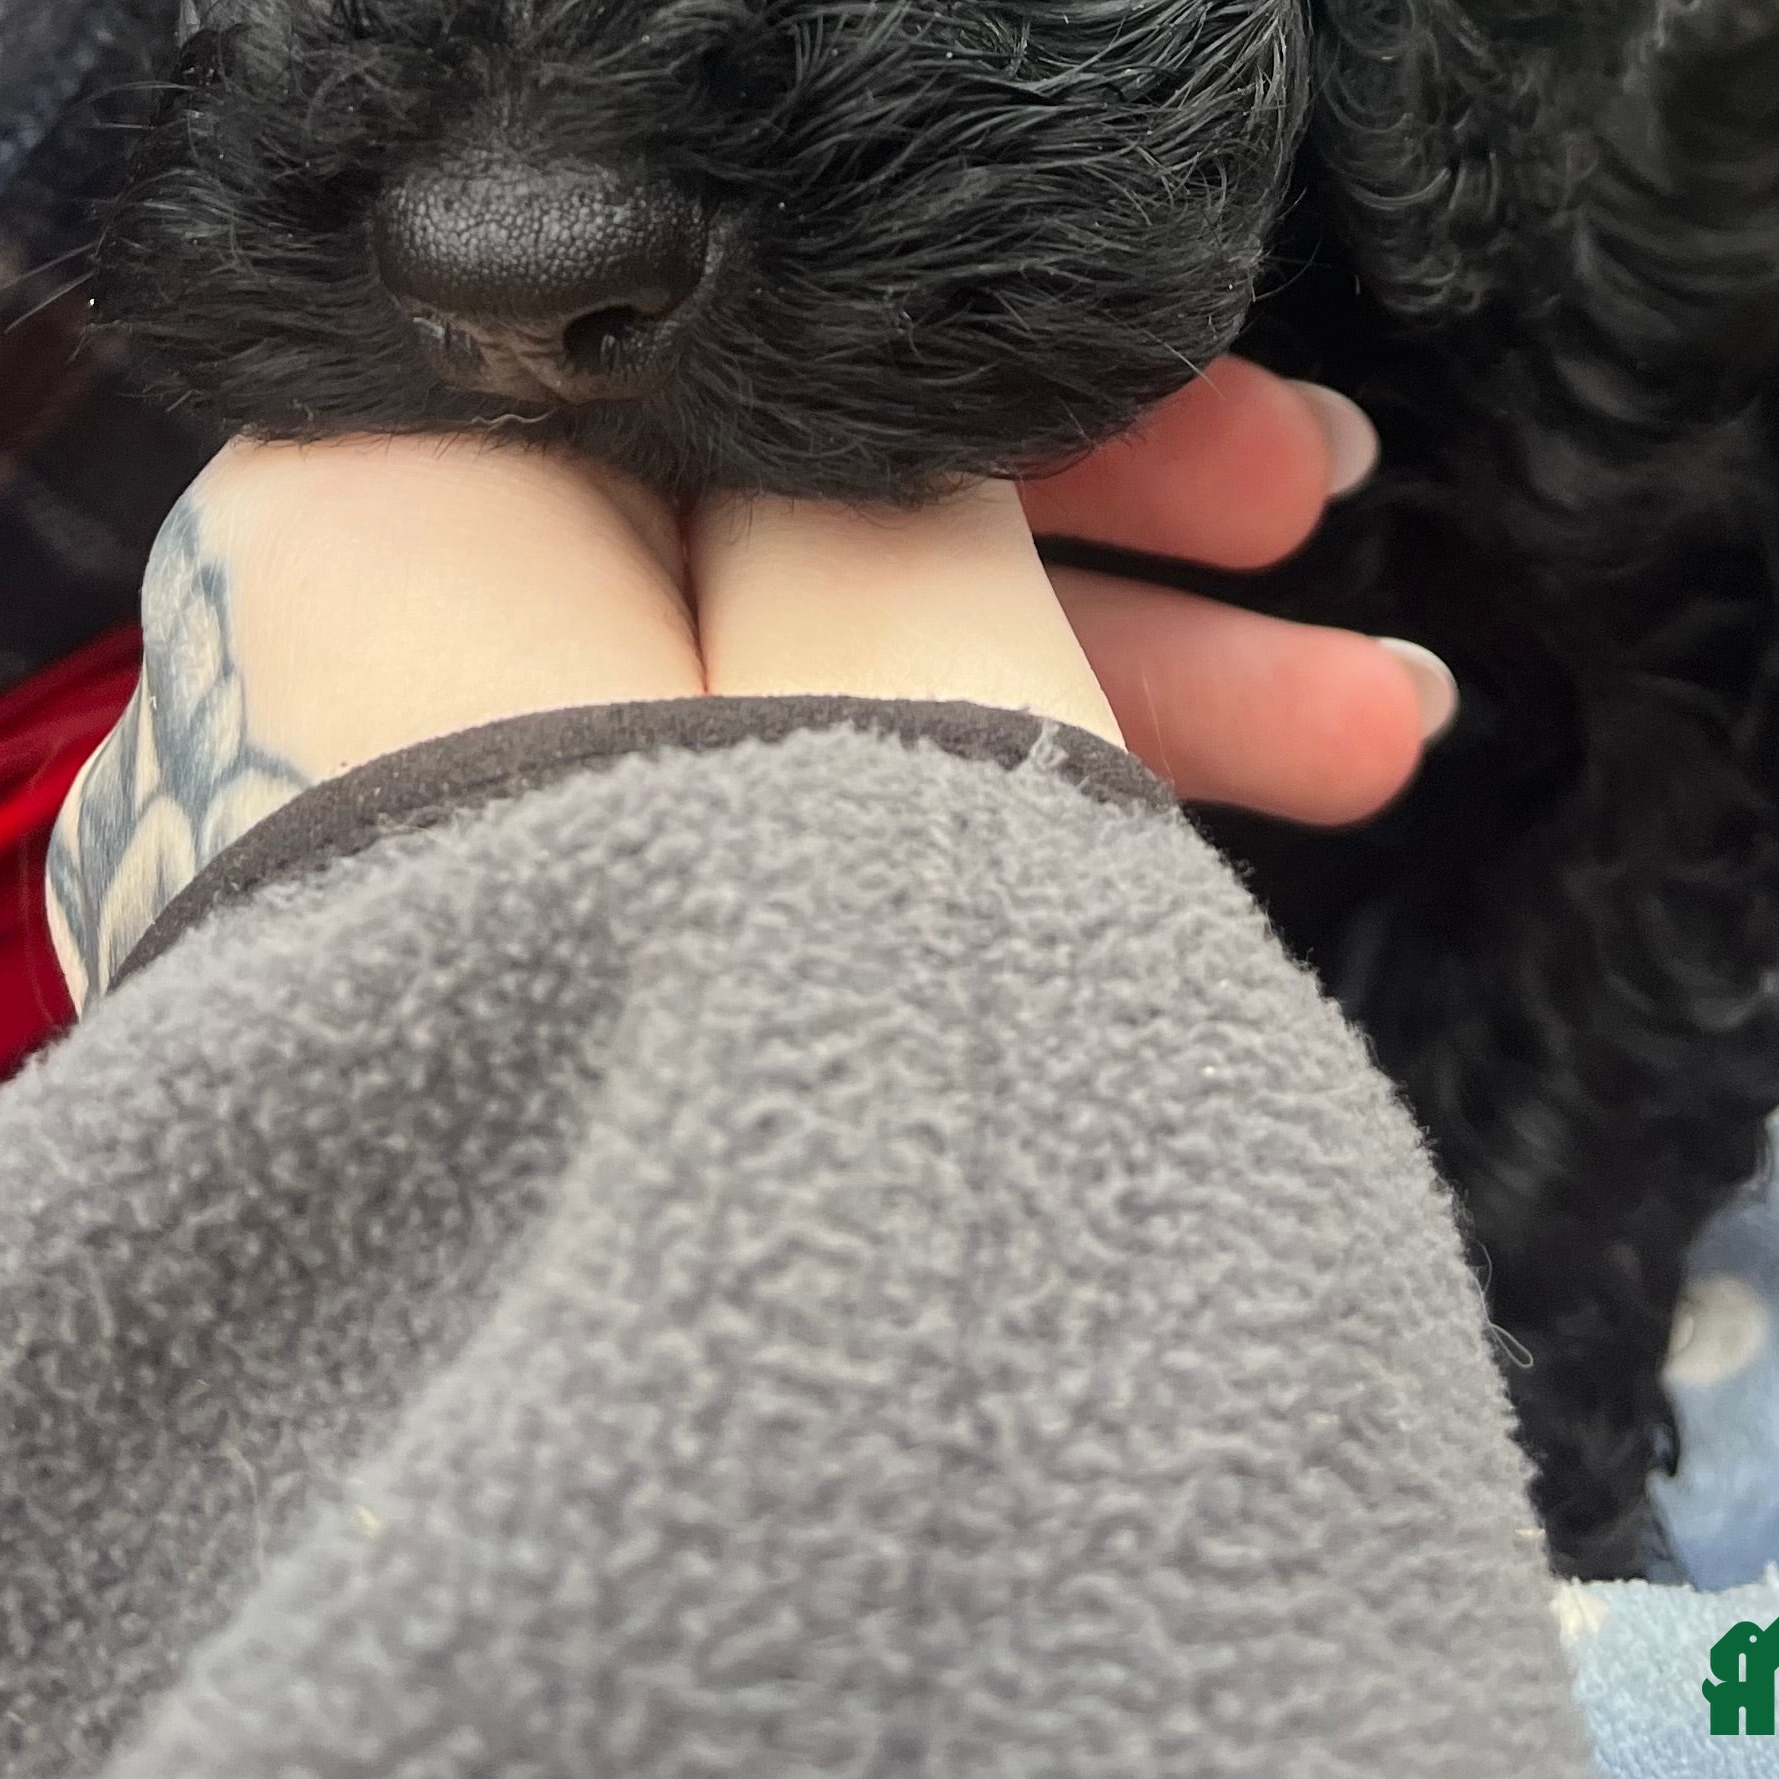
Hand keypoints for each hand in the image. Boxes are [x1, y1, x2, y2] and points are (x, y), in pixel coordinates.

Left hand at [46, 365, 1450, 1004]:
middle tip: (1327, 489)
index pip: (711, 329)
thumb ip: (909, 463)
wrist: (613, 1450)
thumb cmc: (725, 969)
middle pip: (778, 489)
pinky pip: (767, 812)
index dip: (977, 349)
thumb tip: (936, 407)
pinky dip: (961, 802)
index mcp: (395, 485)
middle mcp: (387, 635)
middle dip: (1092, 521)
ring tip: (1391, 722)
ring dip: (1094, 670)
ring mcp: (452, 819)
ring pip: (804, 662)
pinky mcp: (533, 968)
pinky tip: (1222, 825)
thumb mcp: (876, 630)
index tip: (1189, 374)